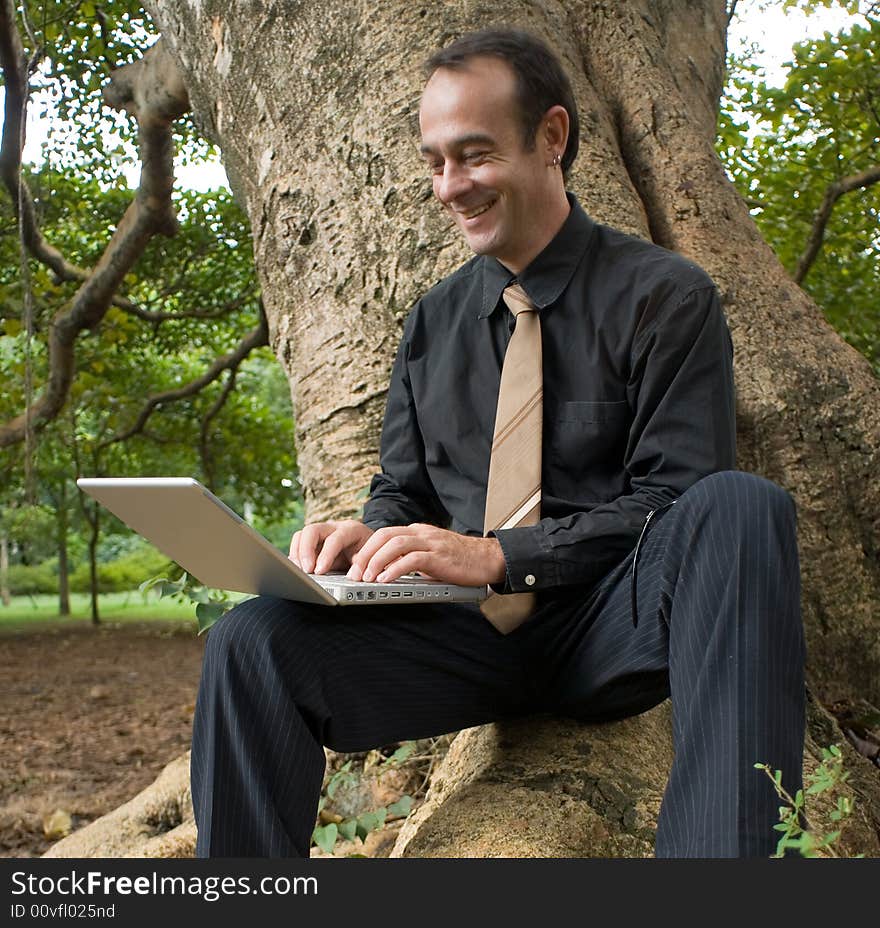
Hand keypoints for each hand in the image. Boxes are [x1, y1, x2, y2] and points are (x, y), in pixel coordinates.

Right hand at [289, 520, 374, 573]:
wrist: (369, 549)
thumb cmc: (370, 555)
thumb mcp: (370, 560)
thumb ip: (361, 566)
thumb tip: (353, 578)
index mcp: (351, 530)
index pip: (335, 539)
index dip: (326, 555)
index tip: (320, 571)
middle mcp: (334, 527)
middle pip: (312, 530)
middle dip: (306, 551)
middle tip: (307, 571)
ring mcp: (321, 533)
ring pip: (301, 535)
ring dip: (297, 554)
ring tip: (299, 572)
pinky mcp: (312, 542)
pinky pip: (298, 544)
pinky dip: (295, 557)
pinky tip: (297, 570)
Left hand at [346, 523, 506, 586]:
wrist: (489, 559)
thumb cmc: (460, 561)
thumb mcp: (431, 556)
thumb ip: (411, 559)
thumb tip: (388, 573)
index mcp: (417, 532)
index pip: (384, 534)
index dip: (366, 549)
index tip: (355, 567)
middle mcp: (421, 533)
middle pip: (384, 535)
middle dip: (365, 554)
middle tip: (353, 574)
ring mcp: (431, 542)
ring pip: (394, 544)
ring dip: (376, 561)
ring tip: (365, 578)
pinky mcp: (439, 555)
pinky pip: (412, 559)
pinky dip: (395, 568)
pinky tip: (385, 580)